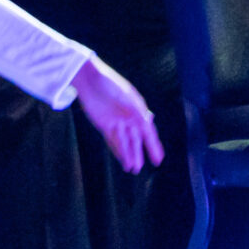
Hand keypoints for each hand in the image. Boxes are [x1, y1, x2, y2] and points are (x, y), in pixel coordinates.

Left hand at [74, 56, 162, 171]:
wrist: (90, 79)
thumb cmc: (110, 83)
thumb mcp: (125, 96)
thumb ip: (136, 110)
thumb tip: (149, 121)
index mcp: (138, 110)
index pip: (149, 132)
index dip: (154, 146)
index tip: (159, 159)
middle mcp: (129, 118)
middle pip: (136, 140)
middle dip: (138, 154)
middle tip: (140, 169)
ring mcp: (117, 122)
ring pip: (125, 143)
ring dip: (128, 155)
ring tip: (132, 169)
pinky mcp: (104, 125)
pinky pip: (112, 140)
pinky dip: (118, 150)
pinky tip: (123, 160)